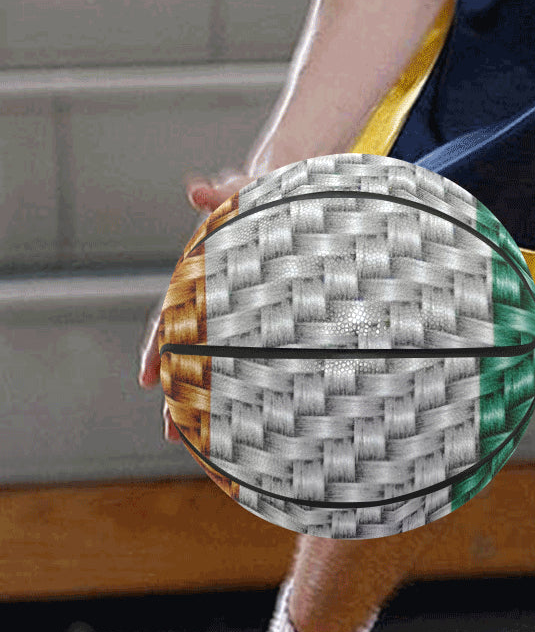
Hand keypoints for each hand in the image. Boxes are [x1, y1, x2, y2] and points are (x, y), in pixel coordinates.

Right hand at [138, 173, 247, 441]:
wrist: (290, 197)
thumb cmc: (262, 197)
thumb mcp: (243, 194)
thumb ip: (222, 192)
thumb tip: (197, 189)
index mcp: (203, 279)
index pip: (172, 318)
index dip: (158, 349)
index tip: (147, 379)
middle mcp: (219, 304)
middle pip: (192, 354)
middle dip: (179, 394)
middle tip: (172, 433)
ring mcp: (244, 315)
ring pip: (224, 364)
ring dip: (214, 402)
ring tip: (210, 442)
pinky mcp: (273, 322)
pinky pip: (261, 357)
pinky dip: (256, 387)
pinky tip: (261, 421)